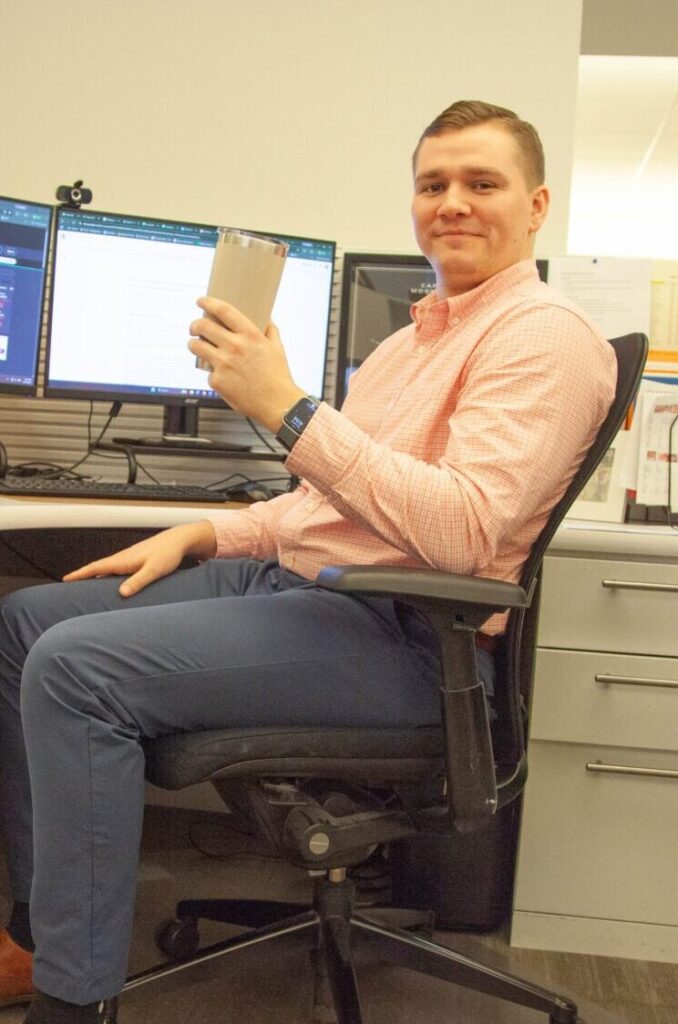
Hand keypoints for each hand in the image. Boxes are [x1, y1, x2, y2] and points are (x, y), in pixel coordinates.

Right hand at [63, 522, 216, 596]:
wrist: (178, 541)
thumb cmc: (168, 554)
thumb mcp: (154, 570)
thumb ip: (138, 581)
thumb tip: (121, 593)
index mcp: (123, 560)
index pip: (96, 567)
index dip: (80, 574)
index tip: (65, 579)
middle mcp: (123, 558)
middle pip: (98, 568)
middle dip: (82, 575)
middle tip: (68, 583)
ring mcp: (129, 558)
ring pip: (107, 568)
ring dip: (94, 575)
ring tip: (84, 586)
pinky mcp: (136, 560)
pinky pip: (116, 569)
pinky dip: (107, 574)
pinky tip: (110, 582)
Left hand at [188, 297, 304, 431]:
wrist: (277, 404)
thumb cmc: (278, 376)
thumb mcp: (277, 348)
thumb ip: (270, 330)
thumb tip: (266, 318)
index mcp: (250, 335)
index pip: (223, 310)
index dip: (208, 302)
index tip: (201, 301)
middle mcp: (235, 347)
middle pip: (203, 326)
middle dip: (194, 324)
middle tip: (194, 327)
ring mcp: (223, 364)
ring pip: (196, 346)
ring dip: (193, 343)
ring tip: (196, 345)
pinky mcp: (217, 381)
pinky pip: (208, 372)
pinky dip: (213, 372)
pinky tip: (222, 375)